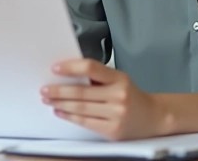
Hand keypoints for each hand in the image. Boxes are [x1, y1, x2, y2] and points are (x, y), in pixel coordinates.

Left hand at [42, 58, 166, 140]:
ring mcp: (116, 115)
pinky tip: (60, 111)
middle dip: (59, 91)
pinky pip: (85, 122)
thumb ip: (98, 77)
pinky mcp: (112, 130)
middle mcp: (119, 96)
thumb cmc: (131, 95)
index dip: (71, 67)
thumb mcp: (119, 79)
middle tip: (45, 88)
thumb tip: (68, 74)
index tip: (55, 68)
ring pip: (81, 108)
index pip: (91, 68)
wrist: (152, 117)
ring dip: (60, 104)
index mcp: (120, 79)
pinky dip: (69, 116)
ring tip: (48, 99)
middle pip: (82, 92)